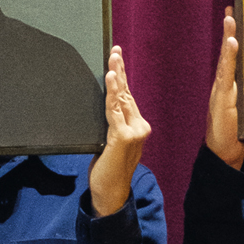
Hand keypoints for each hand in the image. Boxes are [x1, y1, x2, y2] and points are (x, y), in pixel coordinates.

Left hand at [88, 46, 150, 216]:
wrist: (111, 192)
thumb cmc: (108, 169)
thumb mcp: (110, 142)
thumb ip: (111, 125)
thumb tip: (104, 106)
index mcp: (136, 125)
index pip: (127, 95)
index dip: (121, 75)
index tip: (116, 56)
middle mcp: (139, 126)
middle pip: (126, 92)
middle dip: (119, 69)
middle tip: (114, 50)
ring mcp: (134, 132)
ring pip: (122, 99)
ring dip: (116, 77)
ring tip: (113, 59)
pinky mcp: (124, 137)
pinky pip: (114, 111)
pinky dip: (112, 94)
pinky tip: (111, 80)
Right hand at [205, 8, 243, 168]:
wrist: (227, 152)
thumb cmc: (240, 133)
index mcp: (232, 86)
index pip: (234, 57)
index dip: (234, 38)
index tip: (236, 18)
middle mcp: (225, 84)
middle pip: (228, 53)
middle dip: (229, 31)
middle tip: (231, 9)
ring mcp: (222, 89)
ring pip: (225, 59)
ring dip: (228, 38)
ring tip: (230, 19)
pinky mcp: (222, 97)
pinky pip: (225, 73)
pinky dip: (228, 57)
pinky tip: (230, 43)